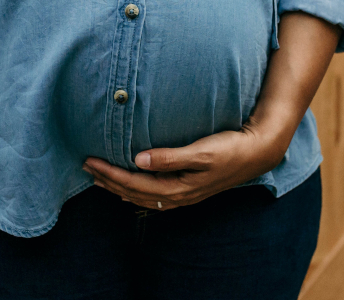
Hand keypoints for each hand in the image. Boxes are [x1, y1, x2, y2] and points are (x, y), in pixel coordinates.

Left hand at [81, 123, 285, 210]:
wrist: (257, 153)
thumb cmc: (230, 149)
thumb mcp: (201, 151)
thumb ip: (170, 157)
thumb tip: (138, 160)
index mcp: (178, 188)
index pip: (134, 184)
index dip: (110, 174)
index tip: (90, 161)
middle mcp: (178, 196)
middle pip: (134, 192)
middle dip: (108, 181)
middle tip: (86, 167)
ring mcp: (183, 194)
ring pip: (142, 195)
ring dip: (118, 186)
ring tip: (99, 177)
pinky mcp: (188, 187)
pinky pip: (153, 194)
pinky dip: (135, 189)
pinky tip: (129, 184)